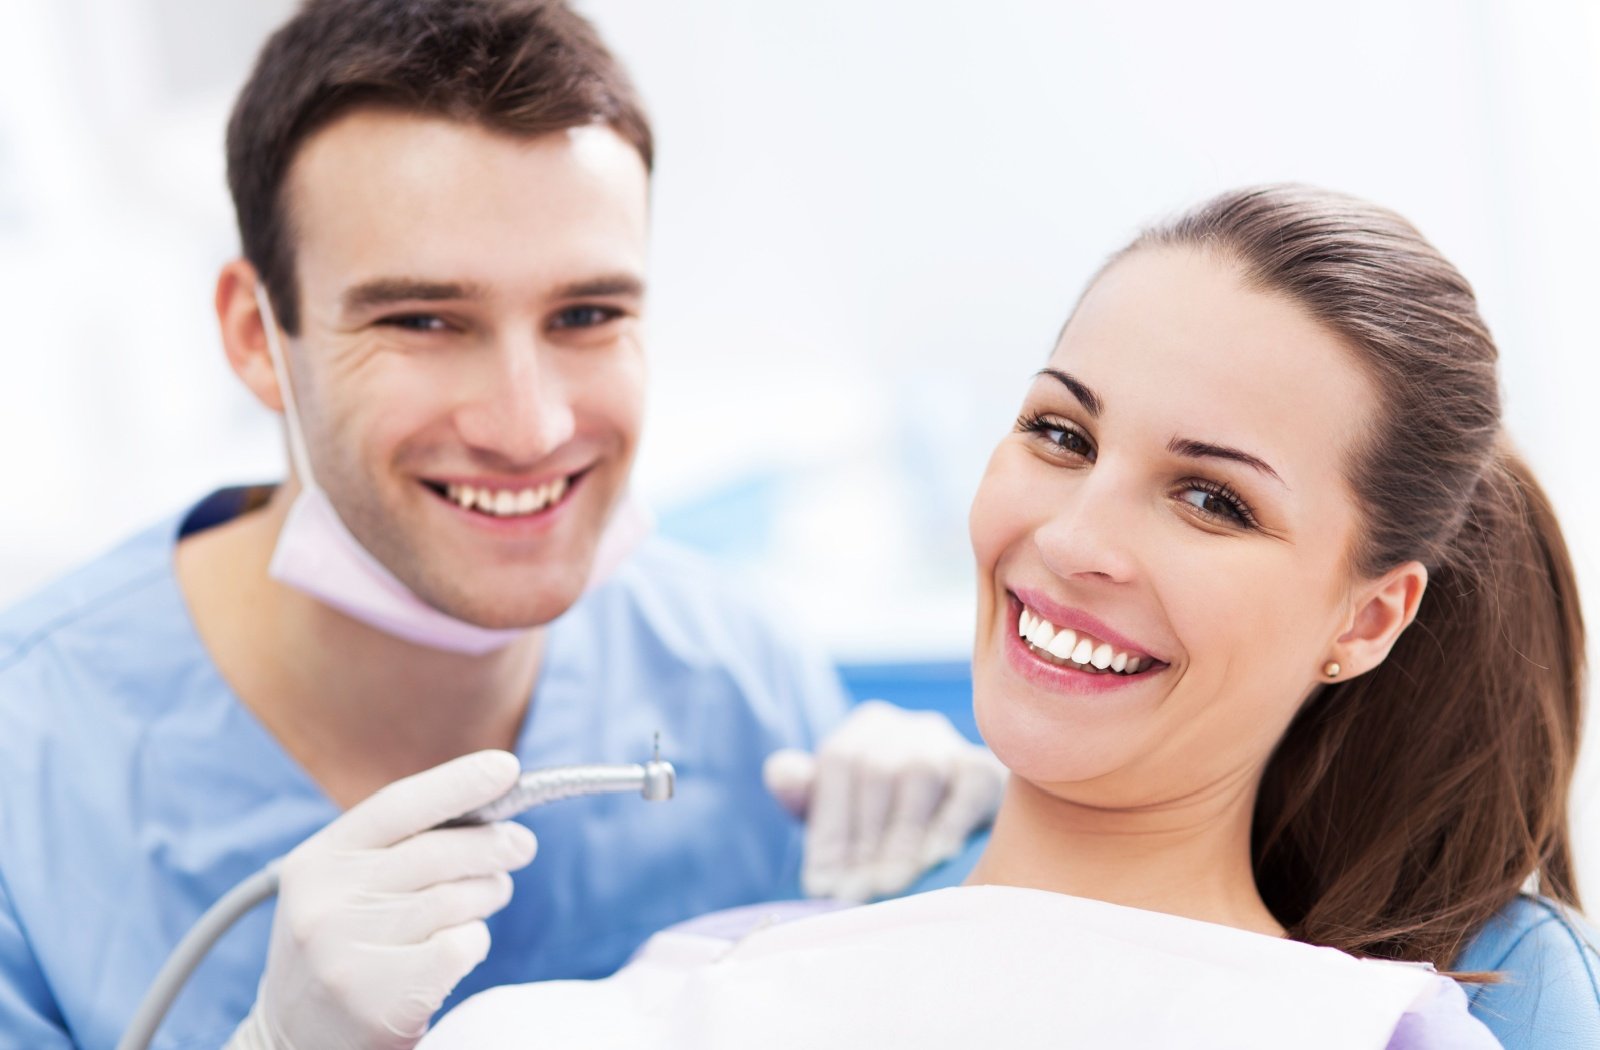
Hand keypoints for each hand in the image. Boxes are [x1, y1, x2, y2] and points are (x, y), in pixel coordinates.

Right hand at [226, 751, 538, 1049]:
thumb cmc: (346, 942)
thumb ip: (402, 844)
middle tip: (521, 845)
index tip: (507, 768)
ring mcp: (348, 953)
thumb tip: (492, 807)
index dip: (456, 783)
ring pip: (457, 899)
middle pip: (438, 852)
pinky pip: (461, 945)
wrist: (295, 1037)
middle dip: (494, 844)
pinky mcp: (380, 997)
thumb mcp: (346, 884)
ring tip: (486, 897)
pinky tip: (456, 948)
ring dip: (487, 895)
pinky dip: (474, 941)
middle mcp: (325, 903)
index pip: (396, 806)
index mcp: (317, 861)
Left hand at [764, 700, 1006, 902]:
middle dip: (864, 839)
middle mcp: (907, 727)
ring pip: (920, 775)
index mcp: (866, 727)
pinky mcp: (985, 768)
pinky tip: (935, 859)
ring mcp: (949, 743)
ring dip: (902, 835)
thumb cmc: (885, 813)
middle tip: (855, 893)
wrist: (962, 811)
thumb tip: (780, 774)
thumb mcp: (838, 805)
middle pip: (877, 771)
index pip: (838, 762)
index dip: (829, 824)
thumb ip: (803, 792)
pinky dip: (950, 823)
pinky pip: (970, 787)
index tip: (821, 882)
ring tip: (889, 884)